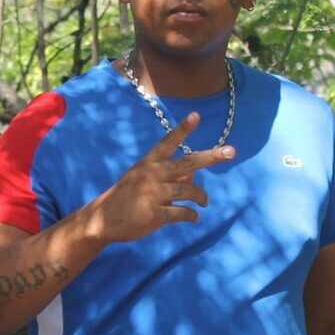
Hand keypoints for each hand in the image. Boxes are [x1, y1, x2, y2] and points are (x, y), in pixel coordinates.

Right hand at [88, 113, 234, 243]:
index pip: (168, 142)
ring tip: (204, 202)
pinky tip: (194, 217)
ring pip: (189, 190)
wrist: (103, 219)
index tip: (196, 116)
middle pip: (188, 163)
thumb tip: (194, 172)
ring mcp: (154, 194)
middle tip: (231, 152)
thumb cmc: (126, 196)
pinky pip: (182, 212)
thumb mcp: (143, 179)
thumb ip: (167, 174)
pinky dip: (191, 215)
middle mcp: (152, 175)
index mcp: (148, 163)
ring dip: (201, 197)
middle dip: (211, 157)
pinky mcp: (156, 214)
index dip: (183, 129)